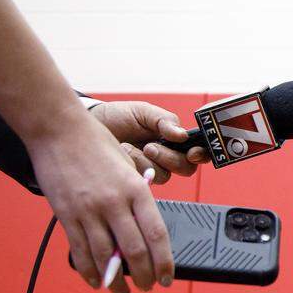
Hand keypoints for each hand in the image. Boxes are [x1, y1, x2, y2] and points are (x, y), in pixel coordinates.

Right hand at [25, 109, 172, 292]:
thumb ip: (137, 197)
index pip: (157, 234)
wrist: (60, 130)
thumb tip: (143, 228)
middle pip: (134, 250)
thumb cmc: (98, 145)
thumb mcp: (130, 167)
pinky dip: (88, 270)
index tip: (167, 278)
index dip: (164, 262)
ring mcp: (88, 210)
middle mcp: (115, 202)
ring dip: (115, 280)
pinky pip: (79, 250)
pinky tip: (95, 281)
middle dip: (144, 275)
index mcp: (137, 189)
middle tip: (148, 288)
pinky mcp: (66, 214)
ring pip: (105, 256)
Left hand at [89, 100, 207, 183]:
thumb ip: (165, 121)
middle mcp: (166, 155)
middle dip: (170, 158)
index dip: (201, 154)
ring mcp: (151, 168)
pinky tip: (123, 154)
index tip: (192, 152)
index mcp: (174, 139)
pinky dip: (134, 166)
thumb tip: (183, 135)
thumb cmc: (118, 116)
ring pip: (165, 175)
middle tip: (150, 147)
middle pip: (186, 168)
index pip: (197, 150)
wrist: (91, 124)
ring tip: (129, 148)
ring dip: (148, 162)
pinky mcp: (136, 178)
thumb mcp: (143, 112)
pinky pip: (145, 180)